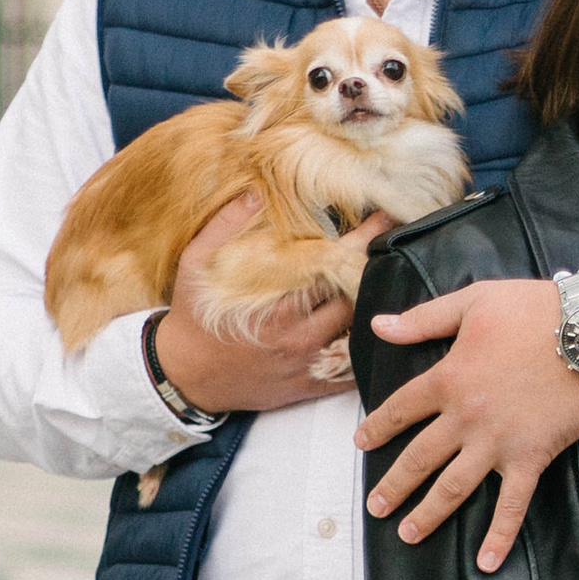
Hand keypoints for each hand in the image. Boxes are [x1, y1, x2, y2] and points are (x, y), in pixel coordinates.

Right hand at [151, 198, 391, 416]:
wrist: (184, 375)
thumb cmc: (193, 317)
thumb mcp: (195, 264)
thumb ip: (225, 226)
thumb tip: (255, 192)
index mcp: (277, 303)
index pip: (333, 265)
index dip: (363, 240)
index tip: (384, 219)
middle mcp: (298, 335)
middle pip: (354, 297)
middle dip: (374, 270)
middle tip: (394, 249)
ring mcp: (306, 363)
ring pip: (359, 332)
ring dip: (374, 307)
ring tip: (391, 284)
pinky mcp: (308, 387)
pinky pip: (351, 374)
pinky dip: (369, 352)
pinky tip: (380, 332)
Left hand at [360, 275, 578, 570]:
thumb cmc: (534, 310)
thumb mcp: (473, 302)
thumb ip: (423, 319)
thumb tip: (378, 326)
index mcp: (449, 378)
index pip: (401, 409)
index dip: (378, 427)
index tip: (361, 444)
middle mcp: (466, 416)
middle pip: (419, 458)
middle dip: (394, 485)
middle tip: (376, 507)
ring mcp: (498, 442)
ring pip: (453, 487)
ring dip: (428, 513)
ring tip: (408, 534)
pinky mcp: (531, 457)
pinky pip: (513, 504)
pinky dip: (500, 535)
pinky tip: (486, 562)